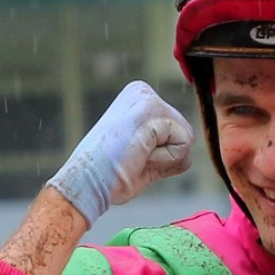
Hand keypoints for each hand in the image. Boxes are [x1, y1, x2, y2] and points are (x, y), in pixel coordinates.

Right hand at [46, 81, 193, 224]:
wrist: (85, 183)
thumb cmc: (110, 175)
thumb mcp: (144, 157)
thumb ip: (165, 146)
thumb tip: (189, 147)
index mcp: (139, 99)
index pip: (178, 132)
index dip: (161, 155)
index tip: (133, 156)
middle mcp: (143, 91)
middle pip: (186, 133)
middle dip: (165, 156)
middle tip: (133, 159)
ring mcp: (147, 97)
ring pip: (187, 139)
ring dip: (164, 159)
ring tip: (135, 157)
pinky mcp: (151, 109)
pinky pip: (183, 145)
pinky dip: (164, 159)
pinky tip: (138, 155)